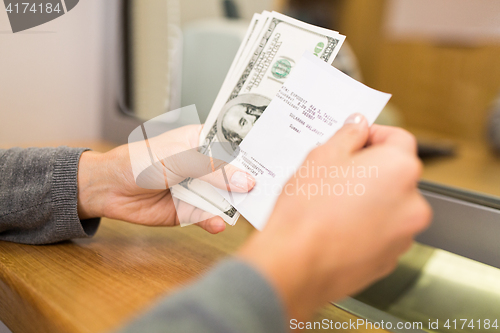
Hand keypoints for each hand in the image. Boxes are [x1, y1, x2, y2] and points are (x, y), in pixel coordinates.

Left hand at [76, 125, 254, 233]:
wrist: (109, 189)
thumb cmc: (139, 162)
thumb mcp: (179, 159)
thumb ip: (212, 169)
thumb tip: (244, 179)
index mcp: (202, 142)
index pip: (233, 145)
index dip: (253, 151)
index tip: (275, 157)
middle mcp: (204, 166)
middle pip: (234, 174)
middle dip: (249, 181)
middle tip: (269, 188)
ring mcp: (198, 189)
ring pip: (224, 197)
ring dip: (234, 204)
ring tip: (249, 208)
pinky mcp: (189, 211)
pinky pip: (207, 216)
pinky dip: (214, 221)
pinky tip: (218, 223)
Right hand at [238, 114, 431, 319]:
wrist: (296, 263)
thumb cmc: (307, 211)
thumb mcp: (322, 156)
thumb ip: (348, 135)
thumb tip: (357, 127)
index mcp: (400, 169)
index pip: (398, 138)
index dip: (374, 134)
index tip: (357, 139)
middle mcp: (412, 202)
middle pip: (395, 174)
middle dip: (369, 170)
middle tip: (337, 172)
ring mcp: (403, 235)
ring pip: (388, 205)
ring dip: (368, 199)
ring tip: (333, 203)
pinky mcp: (389, 259)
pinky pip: (381, 233)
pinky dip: (365, 226)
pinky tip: (337, 225)